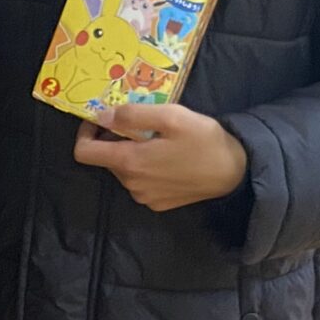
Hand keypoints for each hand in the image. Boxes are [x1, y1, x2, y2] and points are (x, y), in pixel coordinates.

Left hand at [73, 104, 247, 211]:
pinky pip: (140, 182)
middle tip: (142, 123)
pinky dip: (146, 167)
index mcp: (129, 162)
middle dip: (116, 139)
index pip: (84, 153)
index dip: (86, 132)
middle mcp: (131, 184)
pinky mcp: (158, 203)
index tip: (101, 119)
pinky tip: (169, 157)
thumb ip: (132, 115)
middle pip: (106, 159)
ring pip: (124, 169)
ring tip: (160, 139)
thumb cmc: (203, 140)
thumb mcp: (170, 116)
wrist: (235, 172)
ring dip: (133, 152)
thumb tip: (101, 116)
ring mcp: (144, 197)